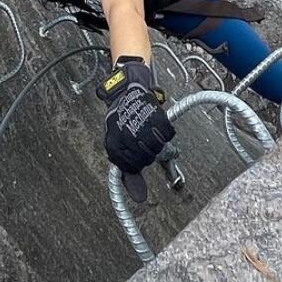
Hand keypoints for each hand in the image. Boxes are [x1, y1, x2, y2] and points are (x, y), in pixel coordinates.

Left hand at [98, 58, 173, 177]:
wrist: (125, 89)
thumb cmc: (120, 114)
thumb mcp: (115, 138)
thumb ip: (124, 163)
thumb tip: (137, 191)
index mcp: (115, 143)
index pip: (130, 166)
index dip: (137, 165)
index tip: (140, 162)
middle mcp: (128, 136)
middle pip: (145, 158)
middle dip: (147, 156)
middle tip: (147, 148)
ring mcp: (141, 127)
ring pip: (156, 148)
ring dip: (157, 146)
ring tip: (154, 139)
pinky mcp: (155, 116)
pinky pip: (167, 134)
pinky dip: (167, 133)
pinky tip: (161, 130)